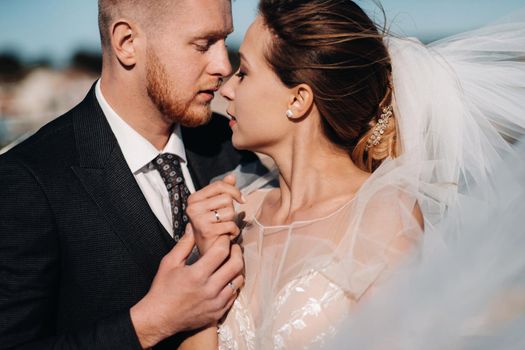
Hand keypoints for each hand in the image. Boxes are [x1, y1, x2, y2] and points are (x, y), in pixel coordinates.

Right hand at [130, 231, 243, 347]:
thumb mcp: (169, 263)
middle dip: (237, 252)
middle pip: (235, 265)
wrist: (159, 318)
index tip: (224, 238)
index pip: (221, 251)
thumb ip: (184, 244)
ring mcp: (215, 303)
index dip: (225, 241)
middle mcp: (209, 289)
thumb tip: (192, 228)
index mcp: (197, 275)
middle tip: (233, 247)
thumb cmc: (162, 290)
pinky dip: (233, 284)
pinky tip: (226, 278)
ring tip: (231, 262)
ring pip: (238, 281)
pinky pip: (234, 295)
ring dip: (237, 269)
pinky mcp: (218, 313)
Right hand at [186, 173, 244, 254]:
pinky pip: (230, 225)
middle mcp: (193, 207)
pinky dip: (233, 232)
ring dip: (232, 222)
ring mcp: (198, 219)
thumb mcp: (217, 206)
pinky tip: (225, 236)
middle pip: (226, 198)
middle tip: (223, 220)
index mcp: (194, 198)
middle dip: (231, 210)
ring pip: (230, 211)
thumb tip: (231, 176)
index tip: (242, 200)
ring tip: (224, 228)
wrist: (209, 252)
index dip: (234, 191)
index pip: (219, 185)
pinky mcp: (206, 230)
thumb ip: (224, 191)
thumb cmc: (214, 227)